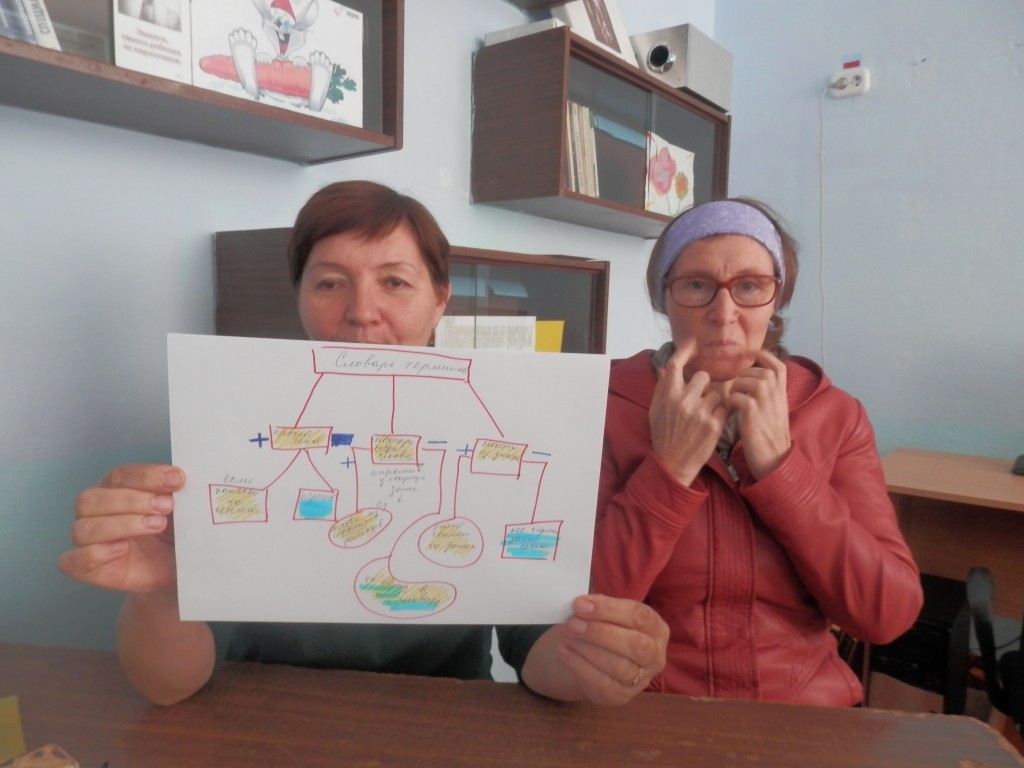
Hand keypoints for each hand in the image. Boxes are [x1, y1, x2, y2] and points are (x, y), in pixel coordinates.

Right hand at [58, 464, 184, 593]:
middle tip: (166, 506)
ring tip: (156, 525)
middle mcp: (93, 511)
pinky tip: (123, 548)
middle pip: (92, 499)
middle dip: (132, 500)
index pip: (120, 476)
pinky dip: (97, 553)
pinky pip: (74, 560)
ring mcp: (86, 540)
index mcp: (114, 489)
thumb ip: (176, 494)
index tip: (176, 479)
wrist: (173, 569)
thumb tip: (181, 477)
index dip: (147, 476)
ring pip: (85, 527)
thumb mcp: (179, 510)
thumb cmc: (172, 534)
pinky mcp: (85, 568)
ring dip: (123, 524)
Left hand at [556, 594, 668, 704]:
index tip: (580, 605)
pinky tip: (564, 651)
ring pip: (618, 666)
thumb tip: (582, 605)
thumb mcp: (608, 613)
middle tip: (573, 623)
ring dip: (587, 649)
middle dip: (600, 632)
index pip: (639, 616)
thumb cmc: (608, 628)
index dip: (608, 610)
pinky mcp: (622, 696)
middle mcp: (656, 656)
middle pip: (635, 645)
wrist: (600, 661)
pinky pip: (603, 684)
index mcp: (656, 628)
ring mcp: (642, 680)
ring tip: (567, 635)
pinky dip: (580, 666)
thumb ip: (599, 606)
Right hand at [649, 340, 726, 484]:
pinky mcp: (714, 425)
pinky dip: (719, 415)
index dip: (685, 350)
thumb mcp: (656, 411)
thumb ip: (661, 388)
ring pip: (715, 393)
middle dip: (703, 385)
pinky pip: (723, 408)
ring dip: (712, 402)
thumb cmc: (663, 436)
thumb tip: (665, 368)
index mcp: (667, 396)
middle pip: (702, 376)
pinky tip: (710, 426)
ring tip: (703, 417)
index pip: (676, 365)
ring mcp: (700, 413)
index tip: (693, 342)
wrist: (673, 464)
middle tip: (698, 399)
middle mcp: (683, 401)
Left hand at [725, 350, 790, 477]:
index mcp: (782, 394)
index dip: (764, 357)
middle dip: (744, 376)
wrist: (775, 460)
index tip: (751, 354)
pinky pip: (738, 396)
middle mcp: (776, 396)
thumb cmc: (769, 437)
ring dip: (736, 387)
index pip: (778, 367)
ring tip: (732, 399)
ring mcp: (766, 404)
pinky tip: (729, 409)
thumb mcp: (774, 412)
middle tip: (736, 387)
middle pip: (760, 371)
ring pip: (748, 380)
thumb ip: (768, 396)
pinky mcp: (753, 415)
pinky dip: (731, 400)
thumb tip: (753, 383)